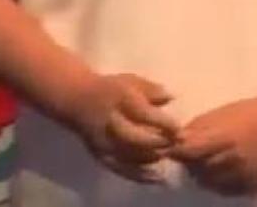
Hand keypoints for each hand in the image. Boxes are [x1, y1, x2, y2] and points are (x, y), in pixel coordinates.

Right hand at [65, 73, 179, 183]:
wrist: (77, 100)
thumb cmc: (111, 89)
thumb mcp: (131, 81)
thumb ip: (152, 89)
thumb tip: (171, 98)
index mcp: (119, 100)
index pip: (143, 114)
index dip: (163, 123)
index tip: (179, 128)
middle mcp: (110, 122)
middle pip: (134, 137)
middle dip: (158, 142)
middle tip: (176, 143)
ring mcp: (102, 140)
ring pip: (127, 155)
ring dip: (150, 158)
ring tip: (167, 154)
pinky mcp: (99, 154)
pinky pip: (119, 168)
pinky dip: (137, 174)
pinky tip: (154, 176)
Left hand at [169, 93, 256, 194]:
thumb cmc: (254, 112)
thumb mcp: (223, 113)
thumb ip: (198, 127)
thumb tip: (174, 142)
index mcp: (225, 137)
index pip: (188, 152)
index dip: (178, 151)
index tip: (174, 148)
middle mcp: (235, 160)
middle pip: (197, 170)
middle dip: (191, 163)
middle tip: (195, 155)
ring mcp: (245, 177)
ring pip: (209, 184)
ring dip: (205, 174)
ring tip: (212, 160)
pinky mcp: (254, 187)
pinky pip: (226, 191)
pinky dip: (221, 183)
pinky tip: (226, 169)